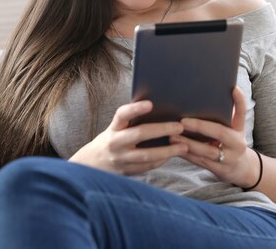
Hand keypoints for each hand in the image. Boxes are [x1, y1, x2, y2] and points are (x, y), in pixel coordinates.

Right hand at [69, 100, 188, 174]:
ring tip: (184, 146)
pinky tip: (172, 155)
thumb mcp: (115, 128)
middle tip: (179, 126)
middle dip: (162, 129)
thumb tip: (158, 109)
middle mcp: (115, 143)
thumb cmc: (111, 139)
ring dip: (167, 151)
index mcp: (113, 128)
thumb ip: (130, 121)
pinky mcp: (126, 172)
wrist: (92, 165)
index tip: (150, 104)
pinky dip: (160, 161)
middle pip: (140, 134)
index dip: (135, 108)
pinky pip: (147, 167)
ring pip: (146, 155)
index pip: (122, 115)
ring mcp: (120, 159)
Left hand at [170, 87, 259, 186]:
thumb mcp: (238, 128)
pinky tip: (175, 149)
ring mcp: (228, 160)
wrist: (243, 169)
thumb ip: (234, 112)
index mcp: (239, 131)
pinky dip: (187, 155)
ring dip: (188, 144)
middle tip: (182, 122)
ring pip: (207, 152)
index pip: (240, 114)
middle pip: (219, 133)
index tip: (233, 89)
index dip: (239, 102)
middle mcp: (236, 145)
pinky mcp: (219, 170)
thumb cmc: (234, 141)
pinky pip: (200, 162)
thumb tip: (230, 89)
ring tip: (172, 136)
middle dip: (200, 127)